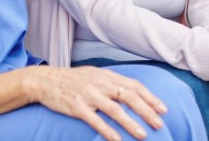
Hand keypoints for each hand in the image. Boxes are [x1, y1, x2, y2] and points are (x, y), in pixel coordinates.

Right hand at [27, 65, 166, 140]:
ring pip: (115, 109)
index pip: (134, 85)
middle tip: (159, 123)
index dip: (150, 97)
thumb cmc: (73, 80)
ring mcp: (88, 95)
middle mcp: (100, 84)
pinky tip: (117, 140)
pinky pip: (95, 120)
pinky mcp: (76, 107)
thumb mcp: (94, 75)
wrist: (45, 80)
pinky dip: (107, 130)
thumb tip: (131, 92)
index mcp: (106, 76)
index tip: (163, 109)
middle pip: (128, 96)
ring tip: (143, 135)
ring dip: (131, 123)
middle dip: (147, 110)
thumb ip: (111, 83)